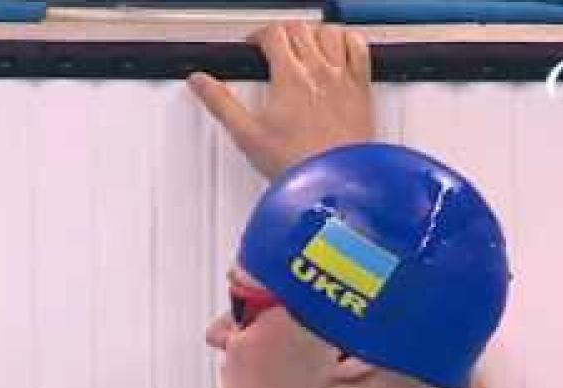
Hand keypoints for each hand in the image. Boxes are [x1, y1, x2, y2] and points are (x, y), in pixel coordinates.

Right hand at [187, 21, 375, 179]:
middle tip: (274, 47)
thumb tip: (200, 82)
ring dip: (314, 34)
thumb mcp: (247, 135)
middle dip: (283, 33)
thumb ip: (221, 103)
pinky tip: (339, 49)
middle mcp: (319, 71)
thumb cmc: (298, 163)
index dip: (259, 36)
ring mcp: (343, 77)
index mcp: (289, 77)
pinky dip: (348, 40)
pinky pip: (359, 47)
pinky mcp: (362, 88)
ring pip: (329, 33)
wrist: (336, 181)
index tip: (254, 47)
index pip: (273, 34)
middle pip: (300, 30)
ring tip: (304, 45)